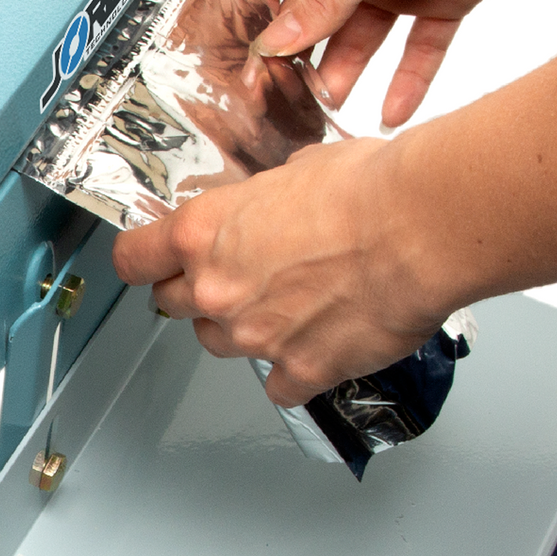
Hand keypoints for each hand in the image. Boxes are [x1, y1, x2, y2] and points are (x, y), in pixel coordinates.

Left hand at [112, 137, 451, 407]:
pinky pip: (280, 385)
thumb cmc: (371, 190)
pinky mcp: (300, 370)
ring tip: (289, 302)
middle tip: (239, 275)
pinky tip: (320, 343)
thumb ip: (263, 203)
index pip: (134, 259)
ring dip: (242, 329)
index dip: (140, 260)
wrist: (422, 228)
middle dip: (198, 291)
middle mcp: (219, 290)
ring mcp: (256, 337)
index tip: (148, 261)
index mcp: (205, 233)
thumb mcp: (296, 171)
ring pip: (220, 345)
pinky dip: (296, 369)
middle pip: (173, 306)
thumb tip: (271, 208)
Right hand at [241, 0, 556, 126]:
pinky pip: (417, 49)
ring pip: (362, 39)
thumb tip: (276, 41)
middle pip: (314, 18)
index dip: (254, 24)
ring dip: (347, 74)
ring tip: (331, 109)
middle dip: (299, 60)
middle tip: (284, 100)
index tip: (243, 67)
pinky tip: (392, 113)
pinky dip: (406, 81)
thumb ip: (324, 2)